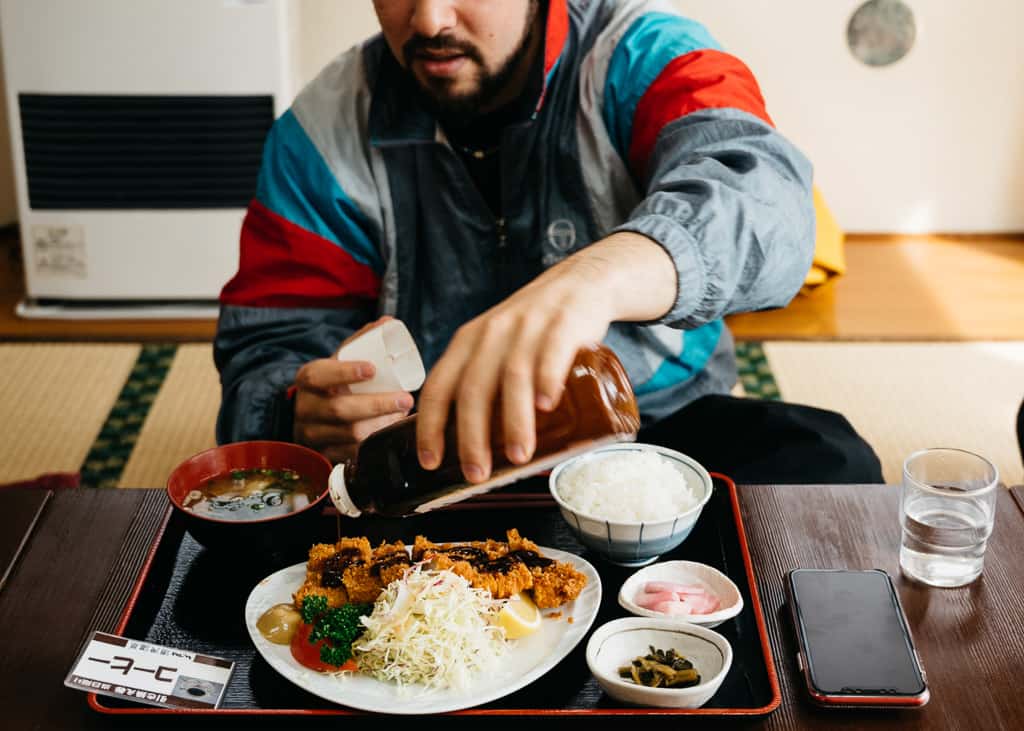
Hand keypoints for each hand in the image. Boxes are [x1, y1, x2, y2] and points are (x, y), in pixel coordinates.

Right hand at [293, 317, 413, 462]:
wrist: (312, 417)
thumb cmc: (334, 384)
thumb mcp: (340, 361)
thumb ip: (362, 340)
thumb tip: (388, 322)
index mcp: (308, 379)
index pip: (320, 375)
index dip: (345, 372)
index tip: (373, 369)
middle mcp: (305, 408)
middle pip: (340, 409)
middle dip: (377, 404)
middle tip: (406, 399)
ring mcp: (313, 435)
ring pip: (349, 434)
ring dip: (381, 424)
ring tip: (402, 415)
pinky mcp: (324, 455)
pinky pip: (352, 453)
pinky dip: (374, 443)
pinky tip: (389, 433)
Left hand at [416, 233, 675, 482]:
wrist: (582, 282)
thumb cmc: (535, 329)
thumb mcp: (497, 346)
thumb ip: (485, 384)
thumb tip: (477, 448)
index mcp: (468, 342)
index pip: (439, 386)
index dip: (431, 426)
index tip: (430, 461)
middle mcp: (492, 333)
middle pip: (473, 388)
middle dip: (472, 437)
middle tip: (477, 474)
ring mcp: (528, 327)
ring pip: (513, 376)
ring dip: (513, 420)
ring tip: (518, 456)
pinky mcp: (564, 323)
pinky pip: (551, 352)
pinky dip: (547, 379)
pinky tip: (547, 405)